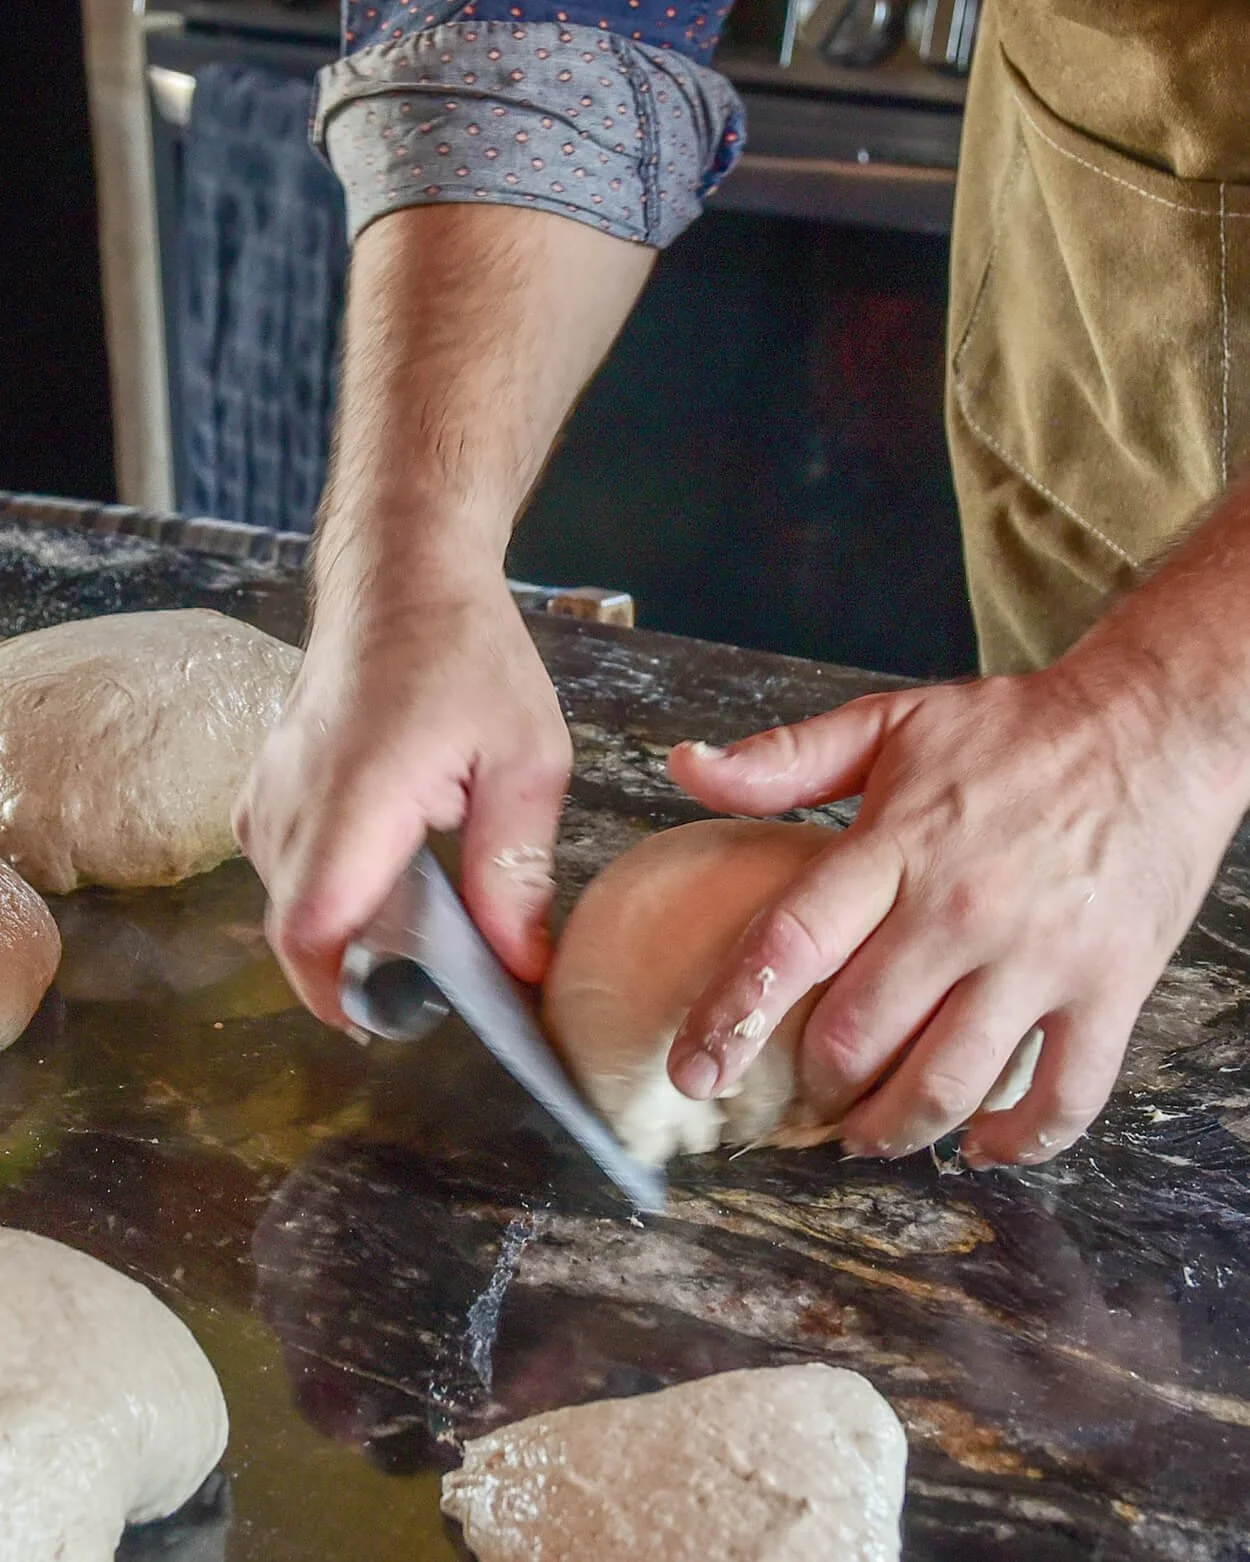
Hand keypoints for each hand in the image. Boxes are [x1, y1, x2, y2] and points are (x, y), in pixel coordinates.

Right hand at [233, 571, 571, 1027]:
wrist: (401, 576)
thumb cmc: (467, 653)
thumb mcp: (525, 761)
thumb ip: (516, 871)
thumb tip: (521, 965)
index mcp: (355, 799)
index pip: (311, 930)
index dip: (339, 992)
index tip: (387, 1023)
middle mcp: (292, 801)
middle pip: (302, 928)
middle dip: (365, 967)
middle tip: (444, 973)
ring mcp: (270, 791)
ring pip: (295, 899)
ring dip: (355, 922)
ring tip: (433, 911)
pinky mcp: (269, 785)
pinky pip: (291, 864)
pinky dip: (338, 885)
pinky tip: (400, 866)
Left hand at [665, 657, 1240, 1166]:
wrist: (1156, 726)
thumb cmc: (1015, 731)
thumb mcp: (890, 723)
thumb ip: (784, 759)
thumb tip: (684, 768)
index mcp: (899, 845)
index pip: (791, 945)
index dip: (731, 1018)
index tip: (693, 1072)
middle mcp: (963, 910)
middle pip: (860, 1037)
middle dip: (817, 1085)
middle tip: (806, 1093)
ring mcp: (1041, 957)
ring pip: (947, 1084)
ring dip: (893, 1128)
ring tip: (866, 1135)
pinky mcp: (1110, 989)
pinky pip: (1063, 1098)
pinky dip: (1016, 1142)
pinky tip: (978, 1145)